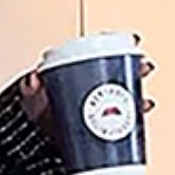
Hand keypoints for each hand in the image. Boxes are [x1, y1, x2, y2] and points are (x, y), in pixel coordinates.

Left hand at [19, 42, 157, 133]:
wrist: (36, 134)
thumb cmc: (36, 106)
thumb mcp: (30, 93)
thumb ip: (30, 85)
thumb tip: (33, 79)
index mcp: (78, 66)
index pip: (102, 49)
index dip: (119, 44)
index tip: (132, 40)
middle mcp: (93, 81)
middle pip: (120, 70)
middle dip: (136, 67)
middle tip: (144, 68)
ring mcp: (100, 101)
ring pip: (126, 93)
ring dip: (138, 95)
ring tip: (144, 101)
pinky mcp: (102, 121)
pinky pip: (123, 118)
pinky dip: (133, 120)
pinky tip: (139, 119)